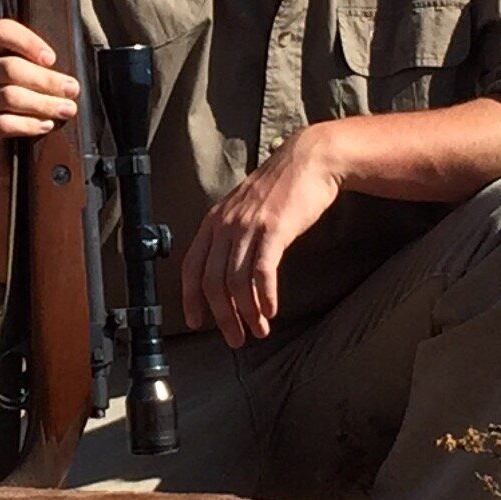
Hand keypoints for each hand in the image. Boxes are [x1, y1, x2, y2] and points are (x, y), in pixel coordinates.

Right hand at [0, 18, 78, 187]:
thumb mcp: (28, 80)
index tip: (52, 59)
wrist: (1, 148)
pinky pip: (3, 123)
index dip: (28, 41)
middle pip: (10, 68)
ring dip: (44, 103)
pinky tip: (46, 125)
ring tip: (67, 110)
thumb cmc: (19, 105)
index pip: (1, 31)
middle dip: (46, 79)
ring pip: (9, 96)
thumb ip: (42, 68)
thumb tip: (69, 77)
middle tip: (72, 90)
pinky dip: (29, 124)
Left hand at [181, 125, 342, 346]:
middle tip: (235, 339)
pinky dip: (265, 297)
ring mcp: (248, 227)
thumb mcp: (244, 209)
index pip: (191, 267)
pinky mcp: (274, 229)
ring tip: (259, 330)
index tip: (196, 323)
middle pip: (213, 282)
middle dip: (222, 317)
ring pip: (237, 282)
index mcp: (213, 222)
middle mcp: (225, 225)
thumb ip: (232, 237)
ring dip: (247, 313)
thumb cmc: (280, 188)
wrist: (309, 161)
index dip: (191, 299)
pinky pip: (262, 272)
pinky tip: (271, 310)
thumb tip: (227, 274)